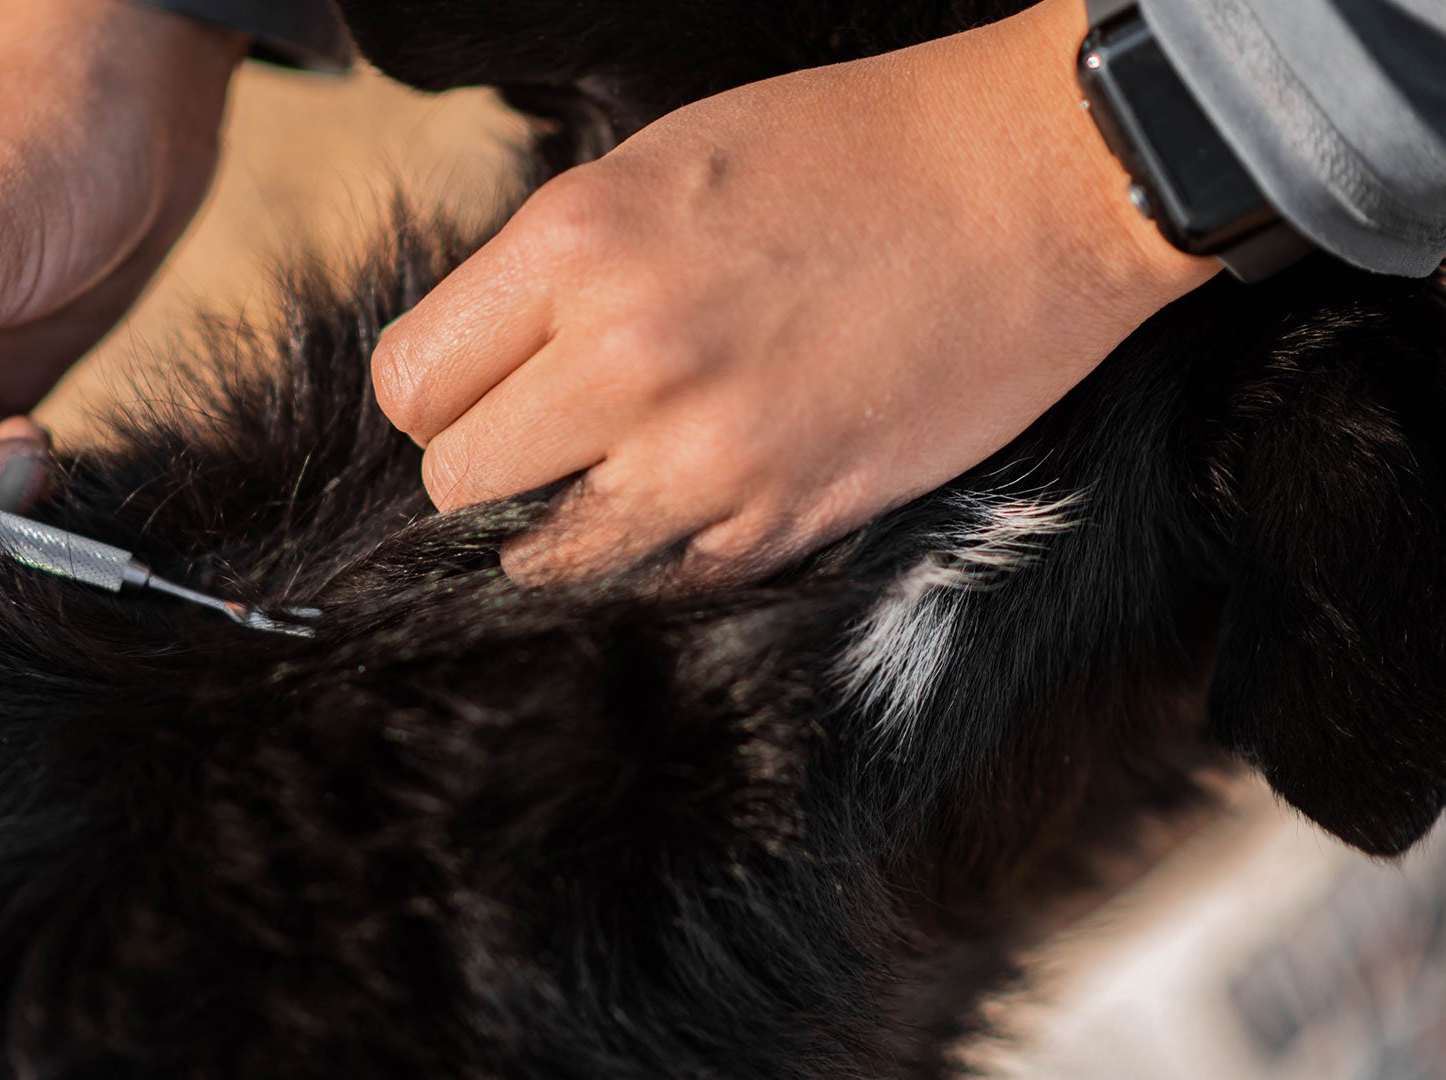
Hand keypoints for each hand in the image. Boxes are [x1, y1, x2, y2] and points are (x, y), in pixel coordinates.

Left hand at [371, 0, 1217, 587]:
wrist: (1035, 183)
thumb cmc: (852, 149)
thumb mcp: (657, 160)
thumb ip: (552, 271)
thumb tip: (483, 366)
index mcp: (574, 246)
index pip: (410, 387)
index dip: (439, 395)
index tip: (480, 389)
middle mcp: (623, 357)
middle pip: (457, 487)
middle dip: (491, 465)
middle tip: (552, 433)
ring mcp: (706, 452)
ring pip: (546, 561)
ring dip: (568, 526)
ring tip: (625, 470)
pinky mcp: (785, 518)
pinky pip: (662, 582)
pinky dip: (666, 552)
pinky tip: (708, 488)